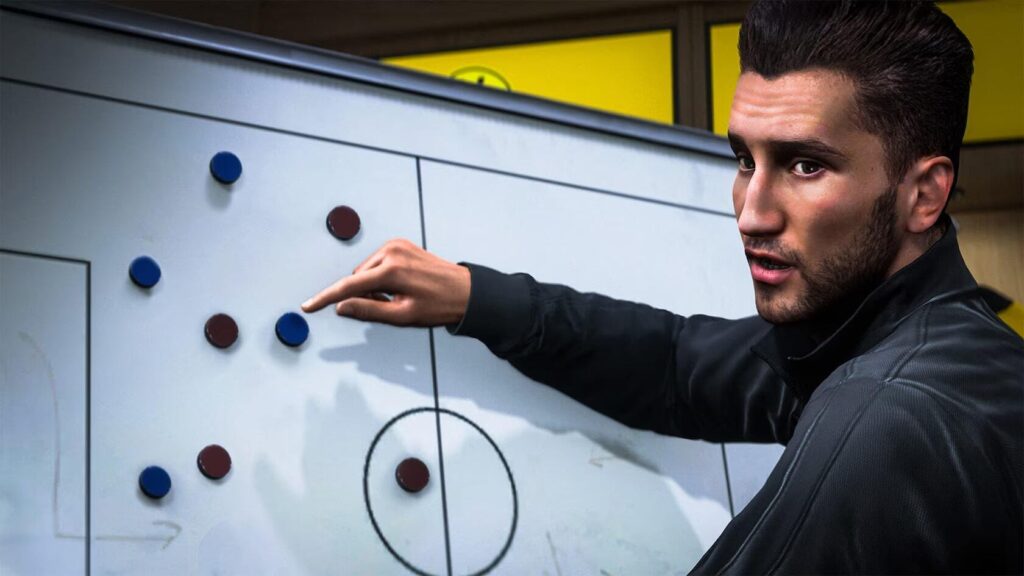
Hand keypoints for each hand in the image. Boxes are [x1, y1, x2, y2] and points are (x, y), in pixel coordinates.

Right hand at [301, 239, 470, 326]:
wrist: (466, 291)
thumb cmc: (439, 305)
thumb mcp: (402, 316)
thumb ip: (369, 311)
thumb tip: (341, 307)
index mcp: (392, 270)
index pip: (349, 285)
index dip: (326, 297)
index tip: (308, 305)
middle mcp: (392, 252)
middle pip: (357, 278)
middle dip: (363, 295)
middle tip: (388, 307)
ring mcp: (397, 245)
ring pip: (366, 271)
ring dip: (373, 286)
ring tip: (399, 297)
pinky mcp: (401, 244)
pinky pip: (377, 263)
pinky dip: (381, 276)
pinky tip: (399, 285)